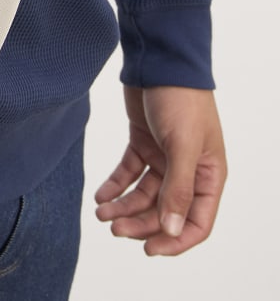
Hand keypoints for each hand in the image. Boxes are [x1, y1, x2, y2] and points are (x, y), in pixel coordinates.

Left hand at [94, 86, 226, 256]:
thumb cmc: (181, 98)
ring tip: (101, 212)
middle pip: (164, 211)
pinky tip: (101, 195)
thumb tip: (170, 229)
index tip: (148, 250)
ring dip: (124, 206)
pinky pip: (129, 172)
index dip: (174, 240)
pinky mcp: (143, 142)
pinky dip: (116, 185)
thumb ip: (177, 189)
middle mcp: (188, 170)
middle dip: (140, 222)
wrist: (159, 59)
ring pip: (144, 194)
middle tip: (113, 227)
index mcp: (208, 175)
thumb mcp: (181, 145)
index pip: (196, 222)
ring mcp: (164, 157)